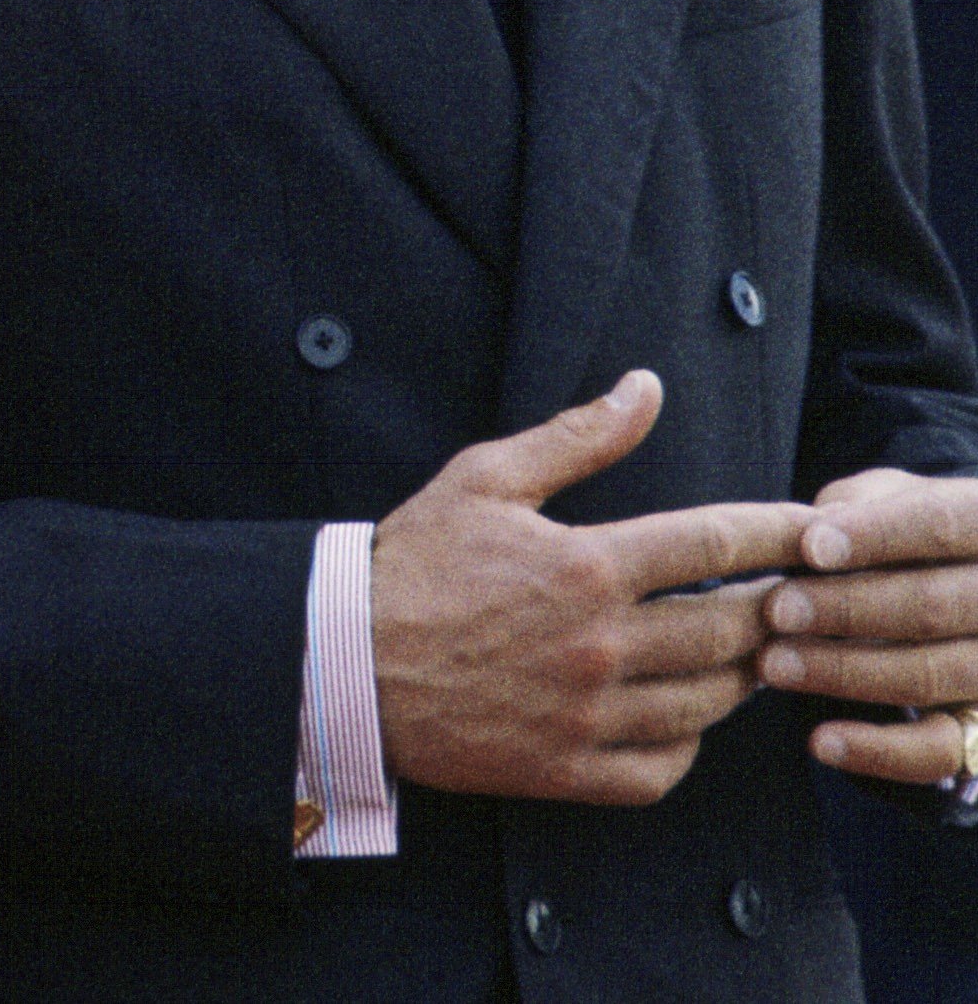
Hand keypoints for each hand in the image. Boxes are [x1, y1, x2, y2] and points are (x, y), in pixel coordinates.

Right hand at [373, 369, 814, 803]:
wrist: (343, 660)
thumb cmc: (412, 563)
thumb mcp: (484, 479)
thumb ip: (576, 437)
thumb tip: (644, 387)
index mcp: (586, 567)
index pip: (716, 544)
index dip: (778, 531)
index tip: (813, 527)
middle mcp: (600, 645)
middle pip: (733, 629)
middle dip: (776, 607)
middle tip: (793, 594)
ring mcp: (590, 714)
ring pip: (709, 702)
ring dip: (741, 673)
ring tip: (745, 649)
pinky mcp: (570, 769)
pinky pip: (666, 767)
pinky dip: (689, 743)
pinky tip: (683, 713)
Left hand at [759, 469, 977, 783]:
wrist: (943, 587)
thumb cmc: (900, 532)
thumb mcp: (886, 497)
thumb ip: (860, 503)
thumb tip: (823, 526)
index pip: (943, 522)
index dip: (876, 536)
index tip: (809, 548)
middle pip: (934, 606)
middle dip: (848, 609)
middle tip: (776, 610)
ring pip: (934, 675)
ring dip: (847, 673)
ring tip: (774, 664)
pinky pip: (943, 752)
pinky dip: (881, 752)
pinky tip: (820, 741)